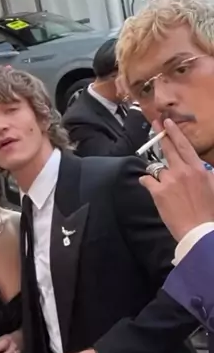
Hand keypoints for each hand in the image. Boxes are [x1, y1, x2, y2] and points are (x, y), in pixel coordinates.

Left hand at [139, 119, 213, 240]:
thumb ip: (206, 173)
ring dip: (158, 172)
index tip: (167, 122)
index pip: (184, 146)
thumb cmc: (208, 211)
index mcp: (198, 169)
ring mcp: (169, 180)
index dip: (175, 132)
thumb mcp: (212, 186)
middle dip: (161, 134)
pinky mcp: (158, 192)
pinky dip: (146, 182)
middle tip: (154, 123)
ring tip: (163, 182)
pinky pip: (147, 180)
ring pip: (158, 168)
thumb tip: (201, 167)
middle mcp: (183, 171)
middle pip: (169, 149)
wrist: (198, 230)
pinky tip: (147, 184)